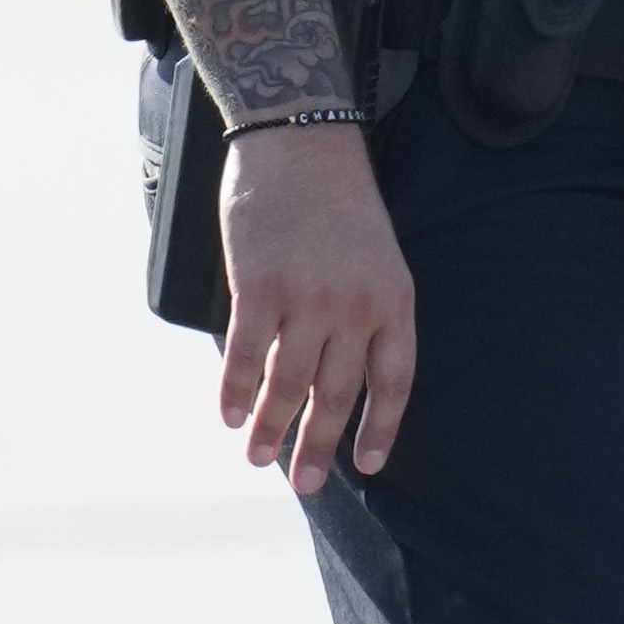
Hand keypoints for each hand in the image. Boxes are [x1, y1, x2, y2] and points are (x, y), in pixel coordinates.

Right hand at [212, 116, 419, 492]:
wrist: (299, 139)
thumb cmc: (336, 196)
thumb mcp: (374, 254)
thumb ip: (362, 311)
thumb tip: (329, 372)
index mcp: (394, 300)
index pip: (393, 383)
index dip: (379, 429)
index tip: (366, 465)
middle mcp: (356, 307)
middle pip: (337, 394)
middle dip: (319, 445)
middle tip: (306, 484)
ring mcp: (308, 299)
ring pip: (288, 384)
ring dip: (270, 428)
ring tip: (257, 457)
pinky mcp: (260, 288)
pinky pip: (244, 355)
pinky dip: (233, 390)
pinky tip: (228, 414)